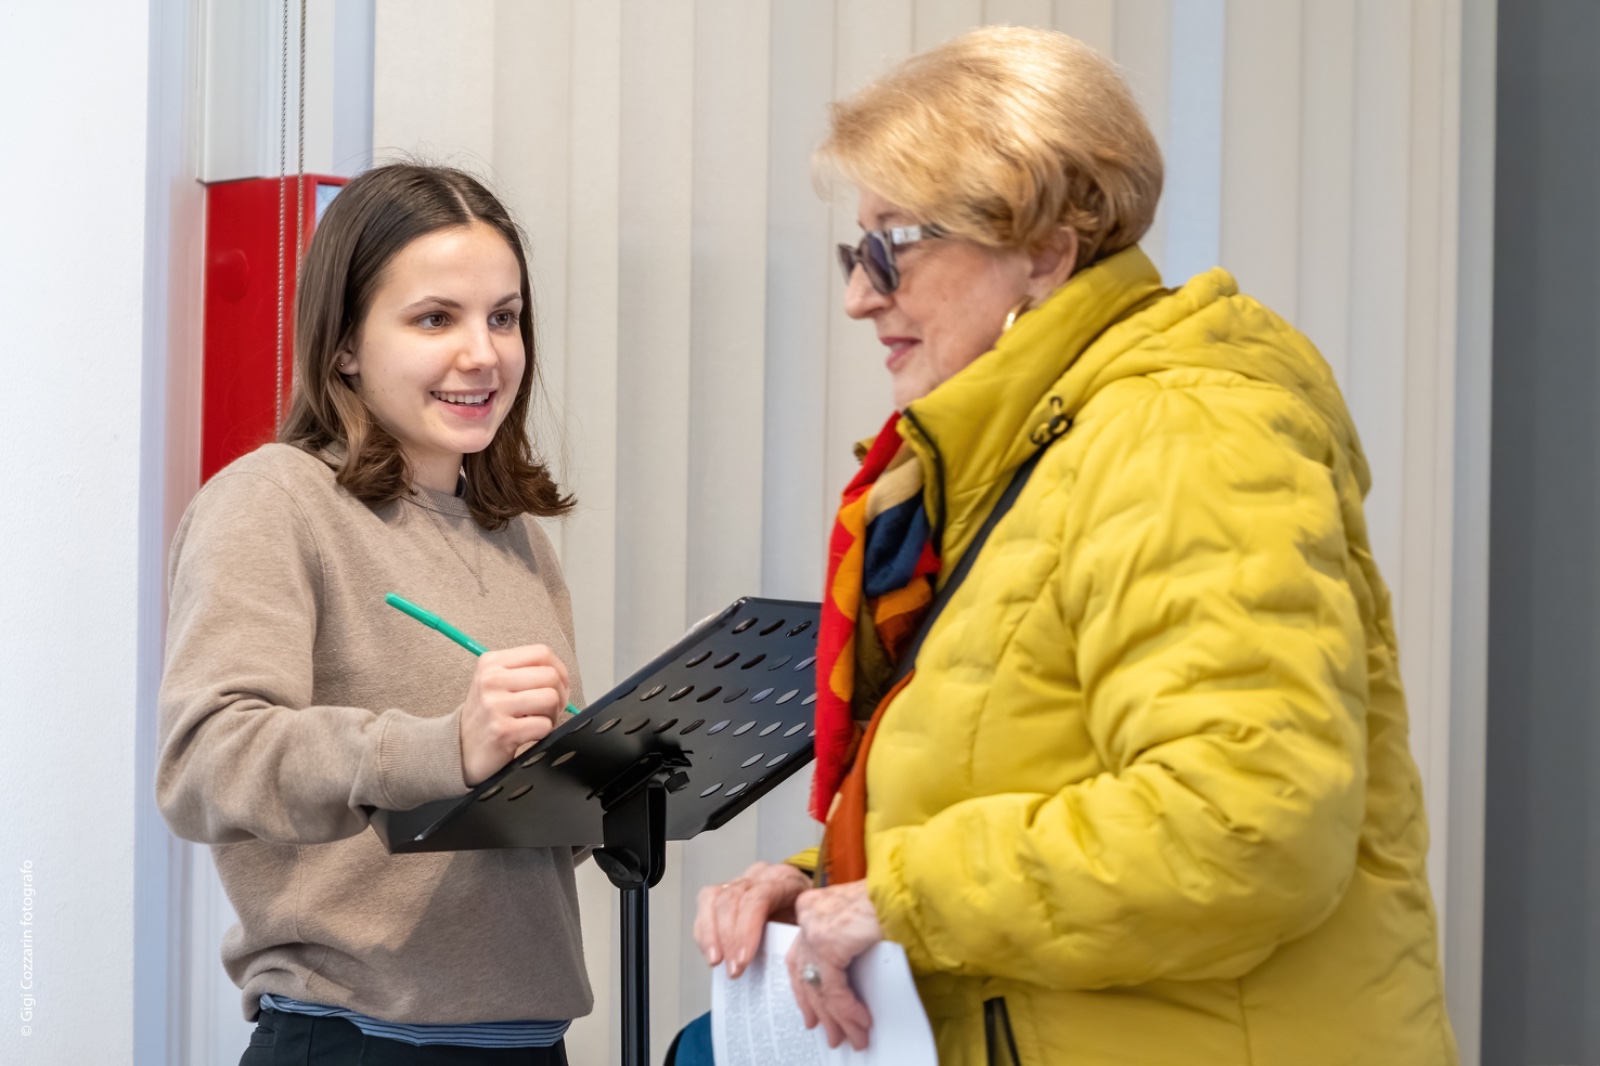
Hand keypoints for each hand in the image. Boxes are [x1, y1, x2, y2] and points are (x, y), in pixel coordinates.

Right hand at [458, 645, 568, 785]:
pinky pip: (543, 725)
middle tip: (549, 709)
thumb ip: (526, 672)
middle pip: (550, 676)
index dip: (559, 671)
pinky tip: (529, 734)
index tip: (557, 686)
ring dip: (552, 715)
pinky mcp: (503, 730)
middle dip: (559, 695)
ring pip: (550, 699)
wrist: (460, 749)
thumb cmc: (487, 714)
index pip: (542, 653)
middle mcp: (491, 680)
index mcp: (491, 662)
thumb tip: (563, 677)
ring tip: (538, 721)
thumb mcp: (497, 682)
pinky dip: (543, 732)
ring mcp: (495, 705)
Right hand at [693, 862, 811, 976]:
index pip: (759, 897)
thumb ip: (799, 939)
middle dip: (729, 938)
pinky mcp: (725, 889)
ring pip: (714, 899)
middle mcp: (761, 875)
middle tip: (733, 969)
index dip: (747, 928)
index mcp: (786, 880)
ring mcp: (741, 880)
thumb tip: (786, 964)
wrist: (804, 909)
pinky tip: (712, 953)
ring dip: (711, 935)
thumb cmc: (807, 920)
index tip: (743, 959)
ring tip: (717, 962)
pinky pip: (706, 904)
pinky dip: (704, 931)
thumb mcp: (811, 927)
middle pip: (733, 898)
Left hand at [786, 880, 882, 1050]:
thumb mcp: (858, 922)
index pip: (798, 956)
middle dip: (820, 1009)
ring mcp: (815, 927)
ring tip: (852, 1037)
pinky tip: (861, 1021)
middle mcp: (808, 914)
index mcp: (811, 906)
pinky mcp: (829, 942)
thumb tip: (841, 982)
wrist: (913, 888)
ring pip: (819, 986)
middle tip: (832, 1033)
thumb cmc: (895, 900)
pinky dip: (848, 1009)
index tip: (812, 1014)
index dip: (804, 990)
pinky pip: (835, 988)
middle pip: (804, 973)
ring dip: (838, 1017)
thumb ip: (842, 944)